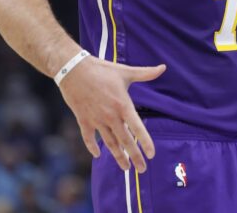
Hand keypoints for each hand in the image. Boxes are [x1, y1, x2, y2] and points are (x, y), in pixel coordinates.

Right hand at [58, 56, 165, 171]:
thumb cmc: (102, 69)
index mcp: (123, 105)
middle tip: (142, 169)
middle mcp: (110, 116)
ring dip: (117, 156)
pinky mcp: (83, 120)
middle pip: (125, 141)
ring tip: (125, 168)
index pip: (137, 128)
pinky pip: (88, 138)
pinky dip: (92, 147)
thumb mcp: (125, 71)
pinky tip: (98, 155)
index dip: (145, 142)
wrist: (73, 69)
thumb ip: (145, 73)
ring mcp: (96, 120)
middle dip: (134, 157)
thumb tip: (163, 67)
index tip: (151, 155)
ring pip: (109, 143)